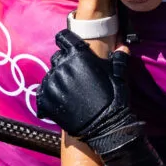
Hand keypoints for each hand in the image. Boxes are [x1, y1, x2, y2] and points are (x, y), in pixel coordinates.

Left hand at [38, 30, 165, 165]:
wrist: (105, 127)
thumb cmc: (113, 99)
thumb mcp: (119, 75)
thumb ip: (119, 58)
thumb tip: (123, 46)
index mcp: (77, 55)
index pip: (64, 38)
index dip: (67, 42)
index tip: (70, 47)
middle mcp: (61, 66)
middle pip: (57, 58)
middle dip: (65, 63)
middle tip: (76, 75)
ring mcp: (52, 84)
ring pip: (50, 75)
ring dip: (58, 80)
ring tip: (70, 91)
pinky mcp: (46, 100)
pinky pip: (43, 92)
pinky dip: (49, 94)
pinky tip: (61, 101)